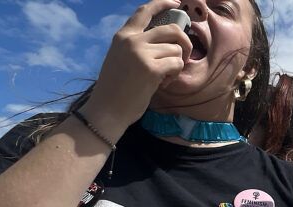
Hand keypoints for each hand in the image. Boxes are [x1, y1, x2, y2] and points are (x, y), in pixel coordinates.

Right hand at [81, 0, 192, 133]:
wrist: (107, 109)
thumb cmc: (116, 87)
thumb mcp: (121, 57)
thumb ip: (137, 44)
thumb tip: (165, 39)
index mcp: (123, 35)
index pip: (145, 10)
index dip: (163, 3)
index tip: (176, 3)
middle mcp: (132, 40)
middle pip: (172, 29)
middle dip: (184, 43)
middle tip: (183, 57)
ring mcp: (141, 53)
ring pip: (177, 50)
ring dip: (176, 65)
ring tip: (163, 77)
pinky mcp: (152, 69)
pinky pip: (177, 64)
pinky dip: (175, 75)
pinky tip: (162, 83)